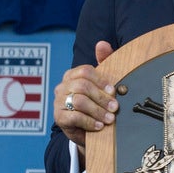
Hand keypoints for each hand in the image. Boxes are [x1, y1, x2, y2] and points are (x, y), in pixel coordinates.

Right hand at [53, 41, 117, 157]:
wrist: (87, 128)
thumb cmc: (96, 102)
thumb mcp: (102, 84)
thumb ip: (104, 62)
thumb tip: (102, 43)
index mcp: (72, 75)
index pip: (84, 71)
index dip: (101, 80)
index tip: (114, 91)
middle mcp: (63, 87)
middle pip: (82, 86)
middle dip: (101, 98)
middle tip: (115, 107)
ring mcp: (58, 102)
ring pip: (78, 101)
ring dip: (98, 111)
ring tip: (110, 118)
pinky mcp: (59, 118)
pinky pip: (74, 117)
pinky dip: (90, 121)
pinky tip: (100, 126)